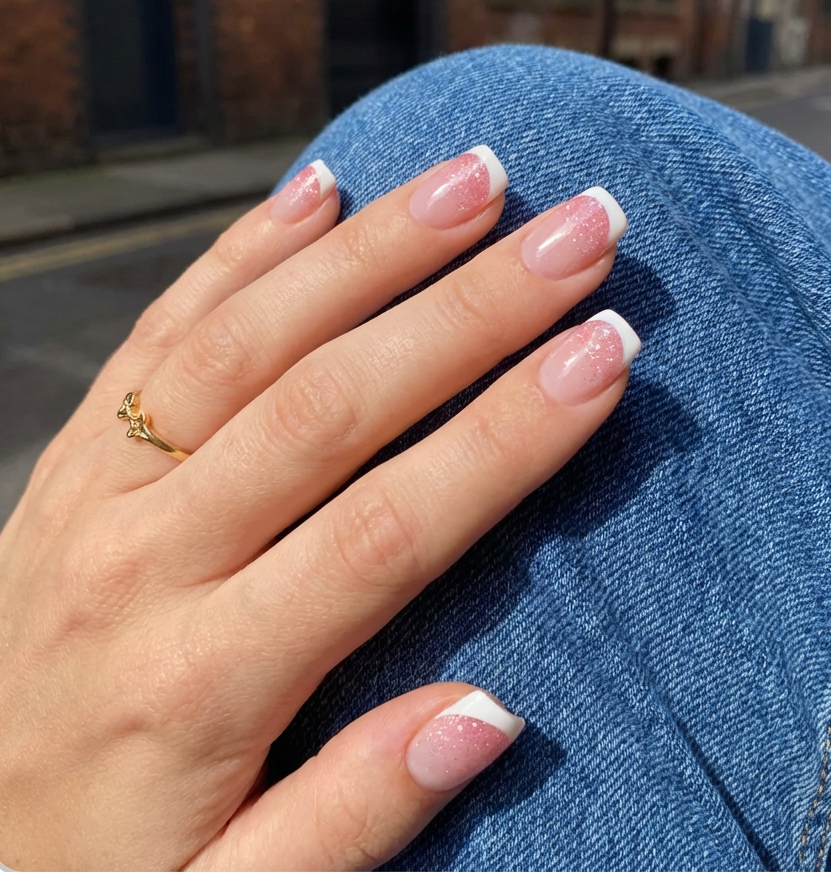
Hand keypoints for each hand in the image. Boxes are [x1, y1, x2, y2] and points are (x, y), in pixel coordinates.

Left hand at [0, 147, 638, 869]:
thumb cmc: (93, 871)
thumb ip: (351, 818)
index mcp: (198, 682)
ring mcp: (97, 493)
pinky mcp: (76, 460)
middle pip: (334, 402)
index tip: (605, 352)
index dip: (507, 435)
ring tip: (475, 178)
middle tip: (580, 230)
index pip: (389, 528)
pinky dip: (243, 252)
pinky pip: (161, 331)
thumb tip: (488, 712)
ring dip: (372, 249)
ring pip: (249, 339)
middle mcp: (143, 561)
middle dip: (472, 308)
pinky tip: (318, 191)